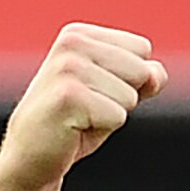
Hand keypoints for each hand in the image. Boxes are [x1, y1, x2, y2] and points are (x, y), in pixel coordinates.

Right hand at [0, 23, 168, 190]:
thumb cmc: (76, 122)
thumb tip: (157, 74)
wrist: (32, 156)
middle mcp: (71, 43)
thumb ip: (143, 77)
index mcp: (79, 34)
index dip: (128, 79)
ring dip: (111, 115)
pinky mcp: (69, 96)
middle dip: (123, 98)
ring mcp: (67, 68)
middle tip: (88, 109)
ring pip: (130, 96)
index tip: (95, 91)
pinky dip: (102, 129)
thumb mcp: (114, 93)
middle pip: (141, 71)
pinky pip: (118, 116)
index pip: (142, 49)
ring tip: (80, 117)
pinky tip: (73, 128)